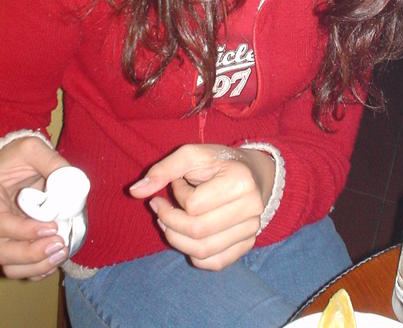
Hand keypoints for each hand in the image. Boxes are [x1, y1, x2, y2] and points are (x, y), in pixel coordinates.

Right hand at [0, 136, 69, 279]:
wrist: (13, 167)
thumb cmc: (18, 157)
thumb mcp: (31, 150)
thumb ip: (50, 161)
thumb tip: (72, 180)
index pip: (1, 224)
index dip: (25, 230)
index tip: (53, 227)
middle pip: (1, 251)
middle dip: (30, 254)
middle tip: (59, 244)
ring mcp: (1, 236)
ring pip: (9, 265)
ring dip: (35, 266)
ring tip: (61, 254)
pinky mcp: (12, 244)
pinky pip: (18, 267)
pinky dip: (35, 271)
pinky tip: (53, 262)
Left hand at [129, 144, 274, 270]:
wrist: (253, 173)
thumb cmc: (218, 162)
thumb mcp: (191, 155)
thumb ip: (162, 170)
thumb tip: (133, 192)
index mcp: (240, 181)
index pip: (194, 204)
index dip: (176, 196)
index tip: (175, 183)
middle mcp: (251, 208)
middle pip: (197, 231)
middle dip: (169, 222)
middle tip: (160, 208)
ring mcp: (251, 230)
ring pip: (203, 251)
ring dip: (176, 239)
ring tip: (169, 222)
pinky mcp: (247, 244)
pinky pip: (215, 262)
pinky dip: (194, 255)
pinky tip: (187, 236)